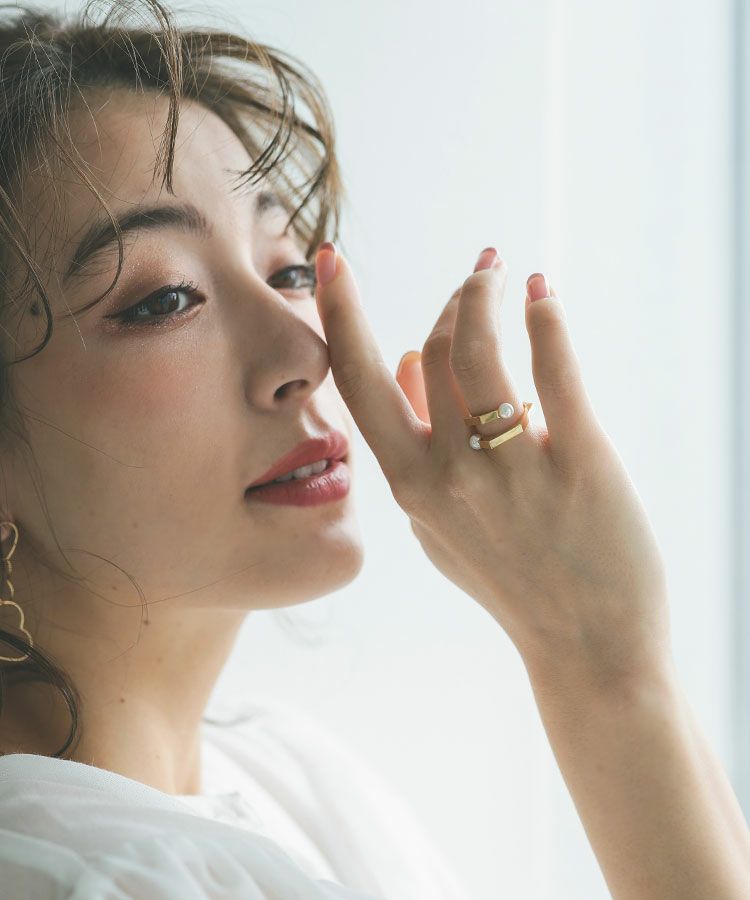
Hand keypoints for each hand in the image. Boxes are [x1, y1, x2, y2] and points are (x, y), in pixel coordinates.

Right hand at [314, 242, 671, 688]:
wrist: (585, 643)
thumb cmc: (508, 579)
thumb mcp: (437, 522)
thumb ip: (412, 447)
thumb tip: (402, 359)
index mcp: (410, 485)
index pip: (361, 381)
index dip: (341, 314)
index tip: (331, 262)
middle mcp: (450, 475)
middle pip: (433, 352)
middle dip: (453, 298)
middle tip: (478, 276)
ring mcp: (513, 470)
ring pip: (480, 351)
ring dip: (486, 295)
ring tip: (502, 274)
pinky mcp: (580, 463)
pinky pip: (555, 373)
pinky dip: (546, 320)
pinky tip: (542, 293)